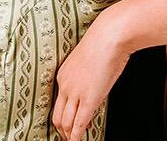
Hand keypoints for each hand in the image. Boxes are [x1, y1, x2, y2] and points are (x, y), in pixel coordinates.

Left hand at [52, 8, 131, 140]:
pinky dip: (77, 137)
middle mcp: (65, 85)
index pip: (59, 103)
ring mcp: (76, 93)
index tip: (70, 123)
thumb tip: (93, 86)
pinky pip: (79, 124)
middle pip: (57, 116)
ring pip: (66, 123)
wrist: (109, 35)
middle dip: (62, 131)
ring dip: (69, 136)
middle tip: (68, 138)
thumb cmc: (104, 41)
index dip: (64, 117)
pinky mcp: (89, 99)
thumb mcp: (88, 60)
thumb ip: (86, 75)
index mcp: (63, 74)